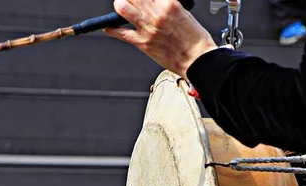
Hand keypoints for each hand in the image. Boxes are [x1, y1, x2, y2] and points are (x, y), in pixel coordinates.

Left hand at [103, 0, 217, 79]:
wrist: (198, 60)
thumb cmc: (195, 40)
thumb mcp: (183, 13)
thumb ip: (166, 6)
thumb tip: (155, 3)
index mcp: (168, 3)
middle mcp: (156, 13)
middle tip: (130, 1)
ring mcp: (147, 28)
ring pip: (122, 8)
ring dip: (120, 6)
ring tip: (122, 9)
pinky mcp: (142, 43)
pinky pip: (121, 33)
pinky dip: (111, 29)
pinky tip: (108, 26)